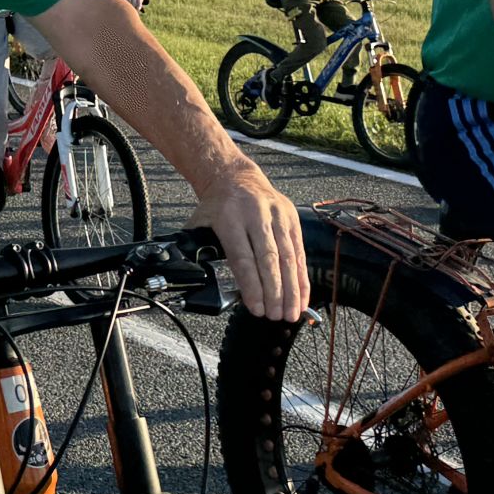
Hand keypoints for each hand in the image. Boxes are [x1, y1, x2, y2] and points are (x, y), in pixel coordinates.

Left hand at [186, 162, 308, 321]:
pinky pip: (300, 251)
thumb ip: (196, 247)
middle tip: (276, 315)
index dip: (251, 285)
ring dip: (291, 288)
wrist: (236, 177)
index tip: (256, 307)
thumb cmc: (217, 206)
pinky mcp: (292, 218)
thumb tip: (191, 278)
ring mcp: (277, 215)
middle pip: (269, 259)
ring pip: (288, 256)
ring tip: (291, 313)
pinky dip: (302, 276)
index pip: (242, 257)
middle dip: (274, 291)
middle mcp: (256, 215)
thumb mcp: (201, 222)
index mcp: (230, 217)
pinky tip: (302, 296)